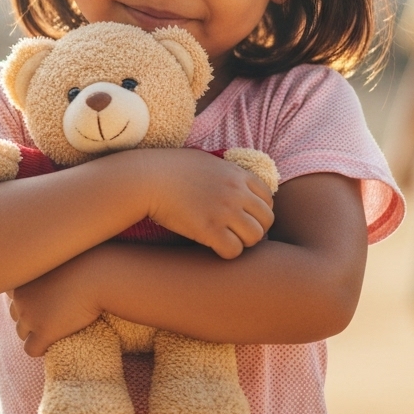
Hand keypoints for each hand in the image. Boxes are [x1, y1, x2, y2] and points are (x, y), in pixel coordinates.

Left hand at [8, 250, 104, 356]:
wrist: (97, 277)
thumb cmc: (85, 264)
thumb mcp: (56, 260)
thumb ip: (46, 270)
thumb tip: (48, 278)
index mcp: (22, 279)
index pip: (13, 296)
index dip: (28, 301)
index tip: (44, 302)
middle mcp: (20, 298)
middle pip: (16, 315)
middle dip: (30, 318)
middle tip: (51, 318)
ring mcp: (30, 316)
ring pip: (21, 333)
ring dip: (35, 334)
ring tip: (54, 331)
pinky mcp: (43, 332)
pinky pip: (31, 350)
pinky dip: (40, 349)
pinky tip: (53, 344)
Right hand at [136, 148, 274, 259]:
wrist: (146, 178)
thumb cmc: (169, 168)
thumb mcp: (205, 160)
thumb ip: (226, 172)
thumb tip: (235, 181)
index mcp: (236, 174)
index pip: (268, 198)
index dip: (258, 211)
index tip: (243, 217)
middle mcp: (236, 192)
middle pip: (266, 220)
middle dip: (254, 229)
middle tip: (236, 233)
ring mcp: (224, 210)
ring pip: (255, 237)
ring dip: (242, 242)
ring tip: (225, 240)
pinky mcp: (209, 229)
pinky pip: (234, 250)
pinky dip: (226, 252)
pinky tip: (213, 246)